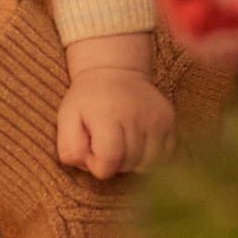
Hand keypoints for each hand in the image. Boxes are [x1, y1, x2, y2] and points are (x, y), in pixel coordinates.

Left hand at [56, 66, 176, 180]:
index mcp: (108, 115)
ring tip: (123, 142)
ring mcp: (157, 120)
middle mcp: (137, 117)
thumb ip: (70, 148)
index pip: (108, 160)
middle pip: (128, 165)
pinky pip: (165, 156)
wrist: (116, 71)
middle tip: (107, 143)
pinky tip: (139, 142)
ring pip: (148, 165)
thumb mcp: (66, 118)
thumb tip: (90, 166)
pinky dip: (151, 156)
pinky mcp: (171, 122)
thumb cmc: (88, 99)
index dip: (97, 165)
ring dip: (133, 161)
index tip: (93, 151)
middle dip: (114, 163)